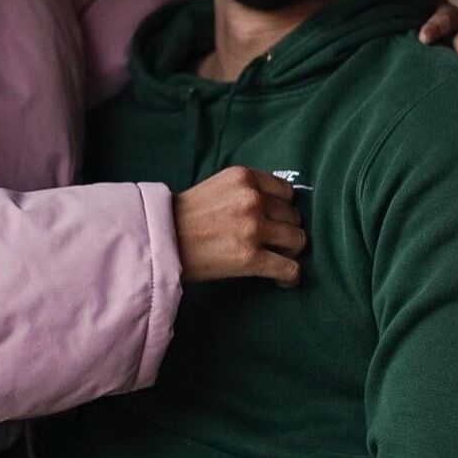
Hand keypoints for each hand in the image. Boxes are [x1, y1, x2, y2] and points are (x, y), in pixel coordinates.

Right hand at [172, 166, 304, 287]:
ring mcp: (253, 227)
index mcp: (243, 177)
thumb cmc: (185, 216)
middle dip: (284, 230)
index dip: (282, 208)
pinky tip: (278, 279)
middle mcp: (251, 198)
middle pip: (294, 217)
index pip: (287, 191)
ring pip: (297, 241)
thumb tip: (277, 207)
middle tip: (270, 242)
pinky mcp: (251, 257)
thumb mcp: (218, 186)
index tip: (273, 219)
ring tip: (274, 258)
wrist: (160, 239)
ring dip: (288, 252)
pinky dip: (289, 277)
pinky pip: (291, 269)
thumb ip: (246, 190)